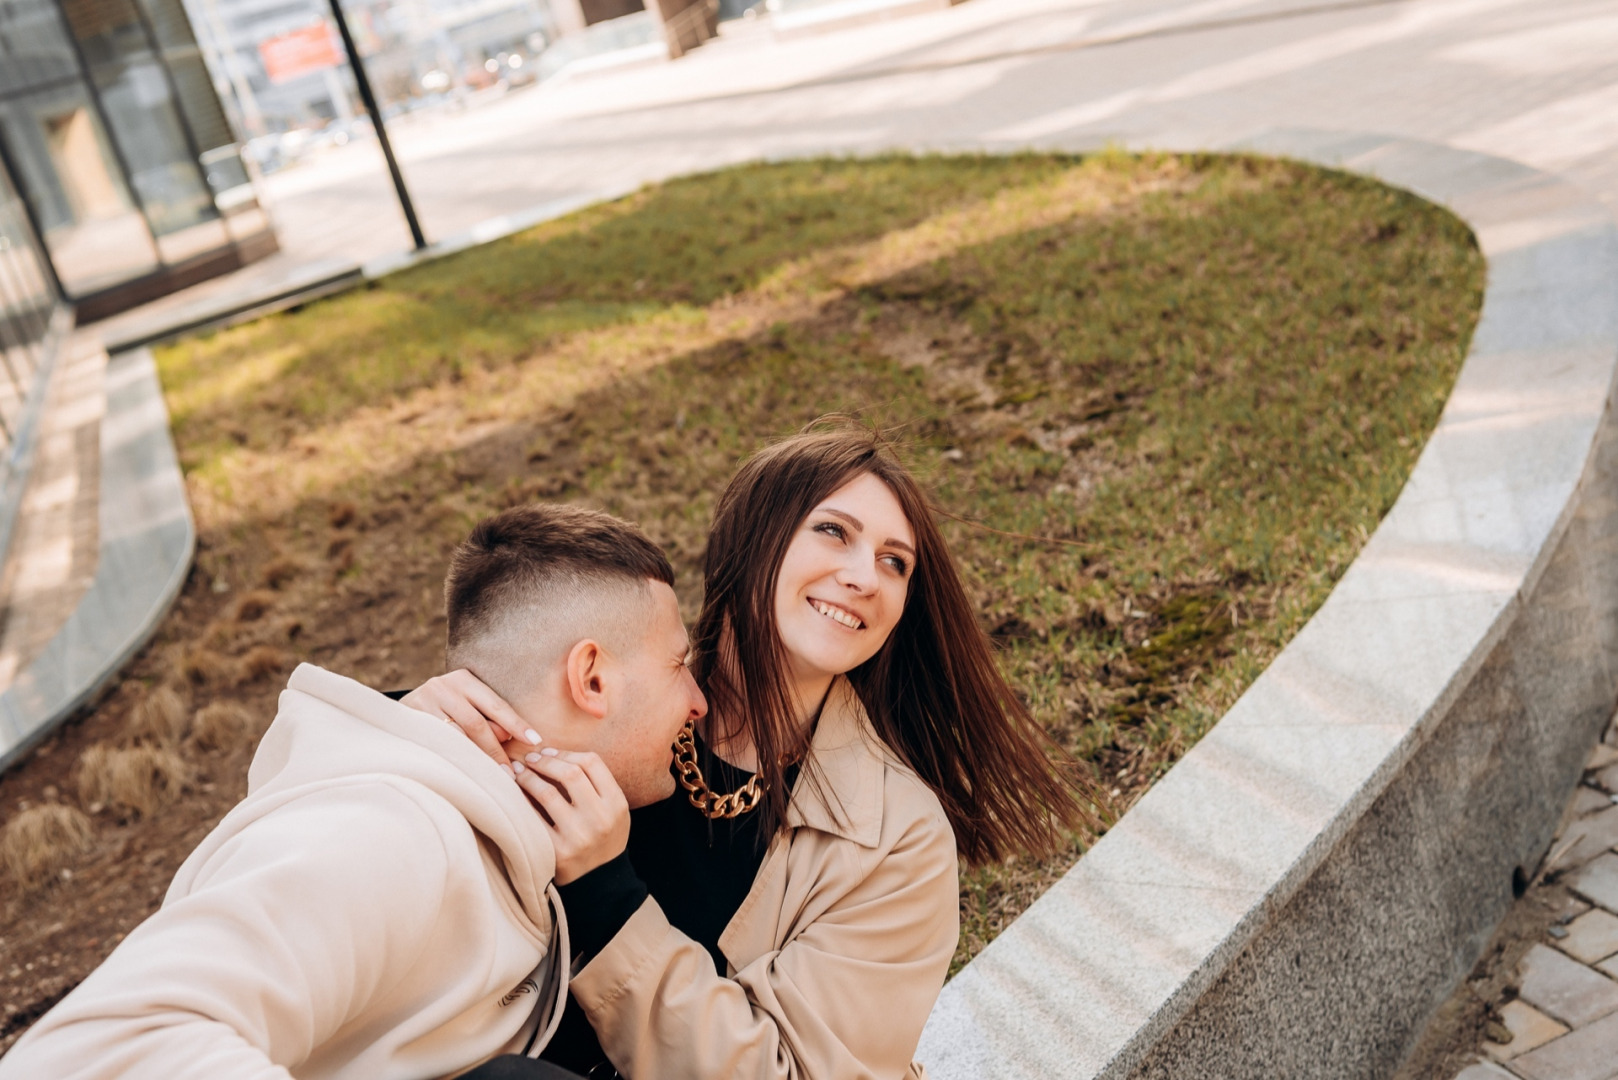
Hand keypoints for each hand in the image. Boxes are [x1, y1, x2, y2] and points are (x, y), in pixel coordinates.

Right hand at [401, 669, 541, 771]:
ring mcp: (423, 702)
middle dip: (495, 751)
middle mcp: (443, 686)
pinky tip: (464, 774)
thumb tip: (509, 738)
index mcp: (464, 679)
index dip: (517, 724)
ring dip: (476, 759)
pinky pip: (437, 745)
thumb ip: (486, 719)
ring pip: (456, 737)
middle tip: (510, 774)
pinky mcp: (410, 720)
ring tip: (491, 778)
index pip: (496, 705)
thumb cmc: (440, 712)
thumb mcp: (464, 706)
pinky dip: (454, 760)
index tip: (535, 741)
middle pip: (476, 724)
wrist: (392, 712)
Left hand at [514, 749, 629, 884]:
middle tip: (530, 759)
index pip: (591, 762)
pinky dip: (521, 802)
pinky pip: (534, 819)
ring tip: (518, 772)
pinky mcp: (558, 853)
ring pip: (547, 793)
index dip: (565, 753)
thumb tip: (552, 754)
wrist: (601, 882)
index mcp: (617, 803)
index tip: (548, 752)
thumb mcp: (612, 811)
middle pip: (569, 773)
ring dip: (528, 777)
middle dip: (544, 761)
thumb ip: (594, 784)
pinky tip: (514, 795)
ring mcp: (579, 836)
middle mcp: (600, 818)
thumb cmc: (602, 838)